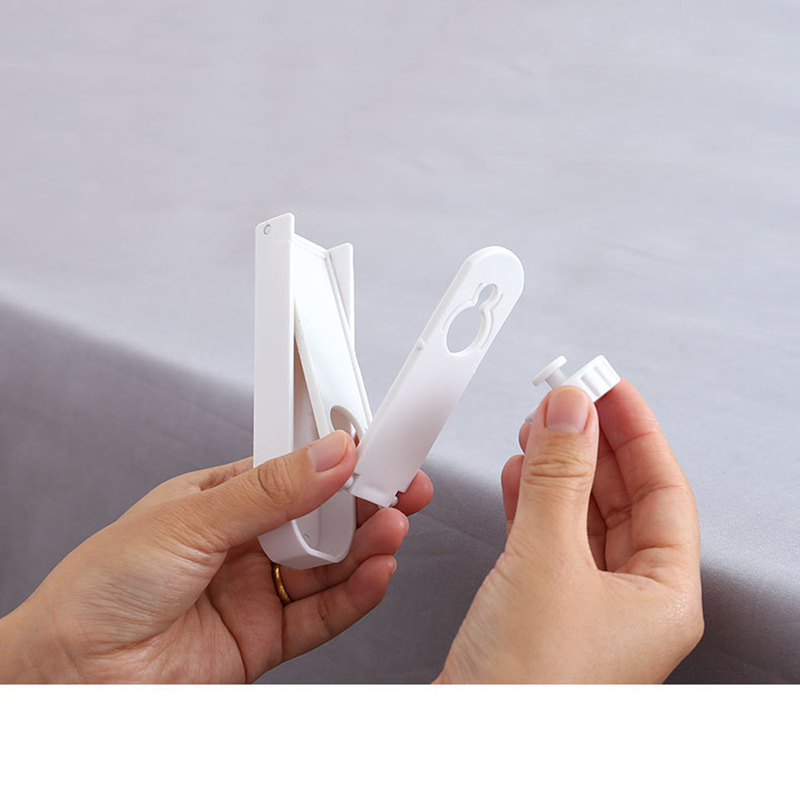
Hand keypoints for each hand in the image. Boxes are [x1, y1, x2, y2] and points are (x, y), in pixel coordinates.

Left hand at [0, 431, 432, 682]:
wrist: (71, 676)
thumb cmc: (100, 588)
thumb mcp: (190, 520)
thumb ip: (270, 492)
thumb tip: (329, 454)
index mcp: (221, 498)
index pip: (295, 472)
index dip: (338, 461)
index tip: (376, 449)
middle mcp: (244, 544)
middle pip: (321, 519)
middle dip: (364, 504)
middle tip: (402, 488)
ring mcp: (257, 591)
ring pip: (329, 566)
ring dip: (366, 547)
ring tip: (393, 528)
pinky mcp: (266, 638)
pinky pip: (324, 614)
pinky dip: (356, 594)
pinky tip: (375, 572)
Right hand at [437, 379, 701, 682]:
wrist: (468, 744)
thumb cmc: (525, 689)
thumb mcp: (547, 560)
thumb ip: (560, 477)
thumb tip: (571, 411)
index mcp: (663, 597)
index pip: (664, 490)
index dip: (637, 432)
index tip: (610, 388)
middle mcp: (631, 603)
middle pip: (624, 500)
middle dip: (594, 445)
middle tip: (568, 400)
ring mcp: (585, 606)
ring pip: (583, 516)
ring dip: (561, 469)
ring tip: (540, 428)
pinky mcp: (543, 609)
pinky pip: (550, 539)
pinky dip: (535, 501)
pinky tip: (522, 477)